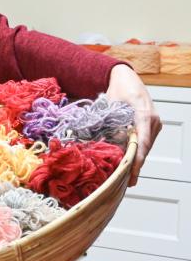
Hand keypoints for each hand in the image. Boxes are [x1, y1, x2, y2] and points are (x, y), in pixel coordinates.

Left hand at [106, 64, 161, 184]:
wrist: (126, 78)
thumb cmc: (119, 88)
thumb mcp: (112, 103)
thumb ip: (111, 120)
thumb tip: (107, 139)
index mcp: (144, 115)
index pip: (142, 141)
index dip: (138, 158)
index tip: (132, 170)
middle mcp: (152, 121)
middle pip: (145, 148)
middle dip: (137, 165)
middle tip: (128, 182)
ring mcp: (153, 124)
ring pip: (145, 147)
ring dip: (137, 161)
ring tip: (128, 179)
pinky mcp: (150, 126)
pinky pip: (144, 142)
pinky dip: (137, 153)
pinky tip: (130, 165)